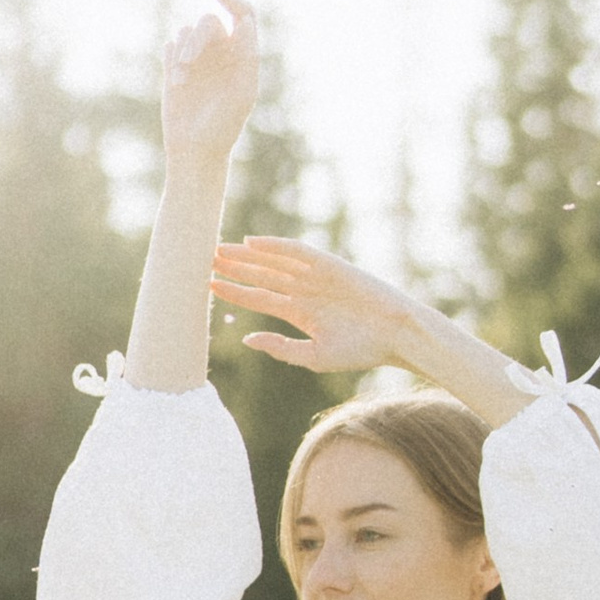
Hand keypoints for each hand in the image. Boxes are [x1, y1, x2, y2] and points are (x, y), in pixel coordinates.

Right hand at [161, 0, 260, 168]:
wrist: (196, 149)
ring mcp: (197, 59)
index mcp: (242, 56)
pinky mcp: (175, 67)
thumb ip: (247, 56)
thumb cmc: (224, 125)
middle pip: (209, 22)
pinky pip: (171, 44)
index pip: (243, 15)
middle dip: (198, 38)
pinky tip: (175, 81)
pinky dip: (172, 59)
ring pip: (187, 31)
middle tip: (188, 61)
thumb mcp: (243, 92)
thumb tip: (245, 22)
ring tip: (181, 79)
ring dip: (183, 52)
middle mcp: (221, 52)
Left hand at [210, 238, 419, 375]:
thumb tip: (247, 339)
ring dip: (247, 256)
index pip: (260, 298)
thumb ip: (280, 348)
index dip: (235, 291)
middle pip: (262, 276)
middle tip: (204, 260)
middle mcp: (304, 290)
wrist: (395, 336)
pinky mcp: (329, 265)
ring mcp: (316, 276)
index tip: (210, 286)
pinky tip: (251, 243)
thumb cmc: (360, 351)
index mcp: (300, 313)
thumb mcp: (314, 356)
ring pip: (273, 262)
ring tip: (219, 250)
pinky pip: (296, 252)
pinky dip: (274, 246)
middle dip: (235, 268)